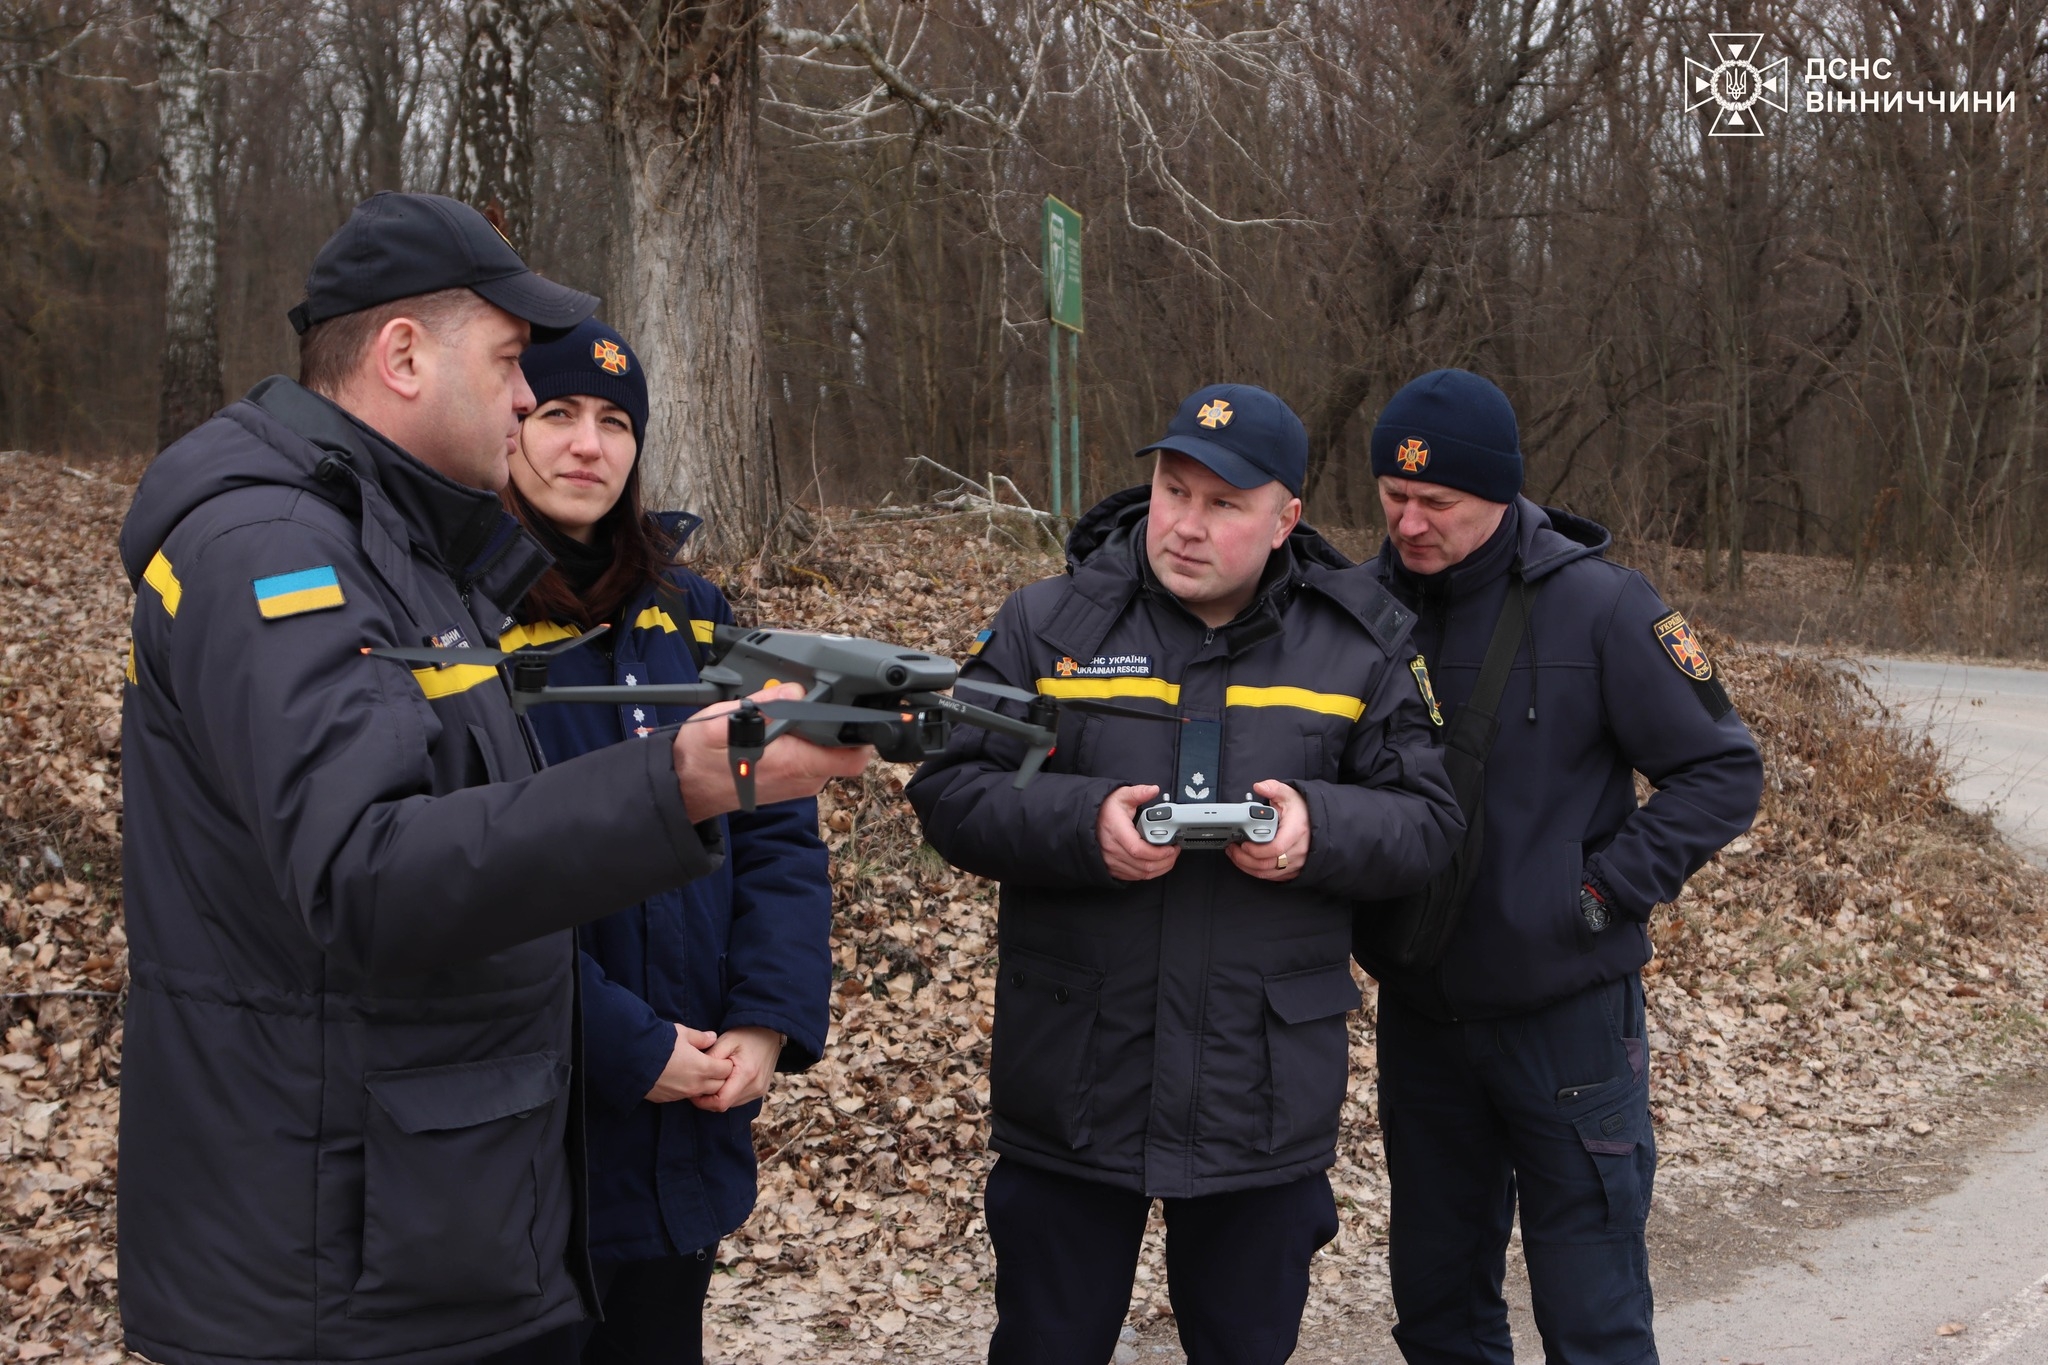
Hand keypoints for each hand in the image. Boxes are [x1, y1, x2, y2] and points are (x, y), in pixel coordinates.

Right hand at [646, 1024, 733, 1102]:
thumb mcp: (682, 1034)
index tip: (721, 1057)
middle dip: (719, 1077)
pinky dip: (687, 1089)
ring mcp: (682, 1094)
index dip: (726, 1063)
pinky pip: (685, 1096)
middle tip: (712, 1066)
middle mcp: (695, 1085)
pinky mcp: (668, 1099)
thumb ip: (700, 1037)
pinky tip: (679, 1078)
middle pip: (719, 1086)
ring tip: (695, 1072)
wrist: (632, 1060)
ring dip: (704, 1085)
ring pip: (702, 1093)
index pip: (727, 1070)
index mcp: (703, 1068)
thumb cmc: (660, 1043)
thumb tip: (712, 1038)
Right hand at [673, 683, 874, 819]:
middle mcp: (803, 779)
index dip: (863, 734)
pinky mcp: (791, 782)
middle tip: (814, 703)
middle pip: (844, 751)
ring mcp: (798, 783)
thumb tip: (794, 690)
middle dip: (836, 725)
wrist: (684, 787)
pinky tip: (783, 729)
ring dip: (818, 733)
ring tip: (792, 714)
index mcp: (794, 764)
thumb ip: (762, 705)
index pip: (852, 756)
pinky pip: (812, 759)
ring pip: (828, 753)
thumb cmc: (701, 758)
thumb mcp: (723, 721)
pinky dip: (806, 743)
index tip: (861, 712)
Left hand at [690, 1026, 783, 1112]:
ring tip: (711, 1081)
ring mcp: (759, 1090)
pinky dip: (728, 1094)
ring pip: (731, 1104)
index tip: (693, 1091)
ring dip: (719, 1096)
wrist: (771, 1032)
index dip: (703, 1101)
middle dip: (709, 1099)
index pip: (721, 1102)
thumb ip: (711, 1057)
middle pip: (725, 1105)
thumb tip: (697, 1073)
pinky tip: (724, 1081)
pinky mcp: (760, 1091)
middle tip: (699, 1084)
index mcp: (746, 1074)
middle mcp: (755, 1087)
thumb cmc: (748, 1034)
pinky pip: (739, 1099)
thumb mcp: (726, 1040)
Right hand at [1097, 784, 1179, 881]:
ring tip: (1169, 857)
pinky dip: (1149, 873)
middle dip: (1165, 861)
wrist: (1086, 821)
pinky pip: (1135, 877)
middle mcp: (1112, 850)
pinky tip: (1157, 863)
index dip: (1159, 852)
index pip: (1139, 850)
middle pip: (1144, 865)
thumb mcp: (1120, 795)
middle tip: (1174, 851)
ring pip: (1141, 874)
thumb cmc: (1104, 810)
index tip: (1171, 847)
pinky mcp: (1113, 868)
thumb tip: (1153, 789)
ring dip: (1160, 868)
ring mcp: (1112, 861)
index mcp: (1116, 832)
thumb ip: (1138, 792)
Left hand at [1227, 780, 1308, 881]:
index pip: (1276, 848)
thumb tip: (1260, 787)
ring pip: (1268, 873)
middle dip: (1245, 859)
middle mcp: (1298, 850)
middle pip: (1268, 864)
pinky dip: (1257, 872)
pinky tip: (1248, 862)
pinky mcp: (1293, 869)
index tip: (1243, 843)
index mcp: (1296, 831)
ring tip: (1236, 855)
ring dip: (1248, 867)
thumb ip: (1273, 788)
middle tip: (1233, 849)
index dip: (1256, 850)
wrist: (1317, 821)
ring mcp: (1297, 862)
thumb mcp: (1289, 794)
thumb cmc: (1303, 810)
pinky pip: (1273, 877)